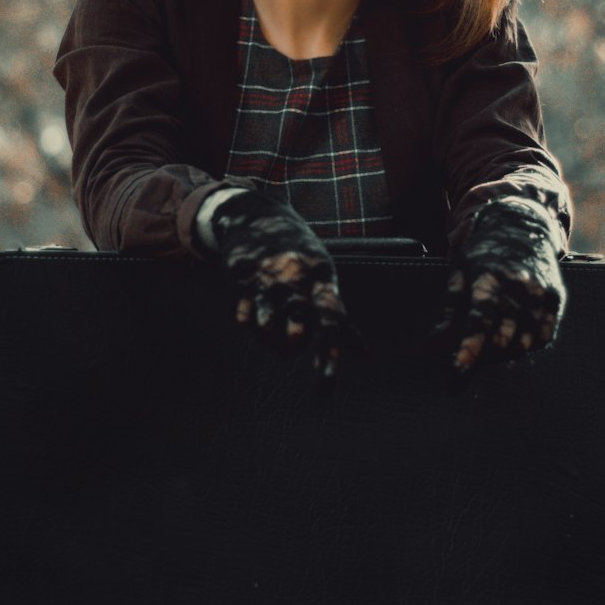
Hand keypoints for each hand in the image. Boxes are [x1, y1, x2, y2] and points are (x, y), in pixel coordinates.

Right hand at [199, 187, 351, 378]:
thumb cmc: (299, 254)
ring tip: (270, 328)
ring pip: (265, 332)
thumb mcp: (324, 275)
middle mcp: (296, 281)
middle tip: (290, 342)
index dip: (329, 357)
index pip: (331, 324)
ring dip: (268, 340)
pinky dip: (247, 323)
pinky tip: (251, 310)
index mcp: (322, 281)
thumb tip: (365, 355)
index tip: (324, 389)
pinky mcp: (239, 280)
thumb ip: (340, 316)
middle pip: (296, 335)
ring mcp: (266, 280)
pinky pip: (241, 322)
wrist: (258, 216)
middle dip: (291, 348)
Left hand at [432, 198, 566, 385]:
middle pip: (501, 340)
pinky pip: (543, 338)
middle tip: (472, 353)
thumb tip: (431, 344)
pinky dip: (526, 345)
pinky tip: (514, 336)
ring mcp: (540, 293)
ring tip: (491, 343)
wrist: (522, 225)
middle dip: (483, 355)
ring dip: (504, 353)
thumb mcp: (458, 272)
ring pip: (523, 343)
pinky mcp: (555, 299)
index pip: (478, 324)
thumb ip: (448, 309)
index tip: (456, 375)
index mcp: (489, 278)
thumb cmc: (484, 252)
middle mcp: (518, 287)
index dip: (468, 353)